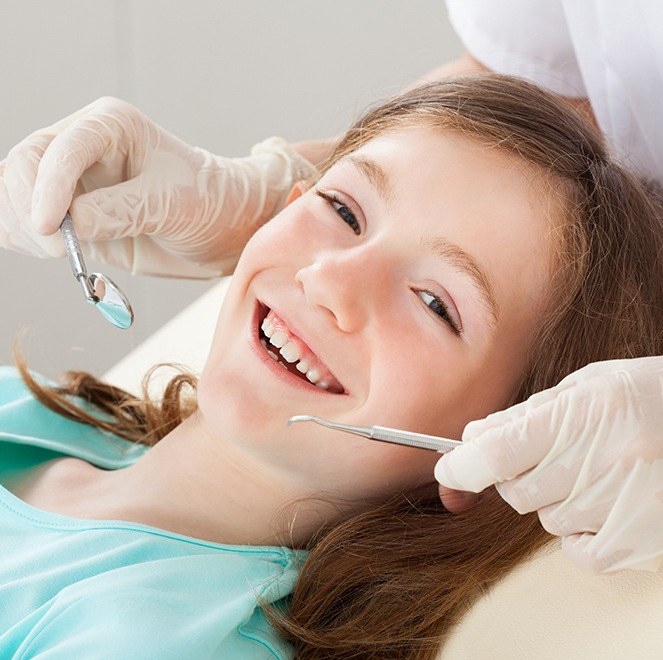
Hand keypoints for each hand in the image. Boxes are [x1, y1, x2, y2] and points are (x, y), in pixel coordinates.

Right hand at [0, 97, 317, 277]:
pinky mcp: (68, 211)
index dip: (47, 188)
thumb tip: (69, 225)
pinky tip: (53, 252)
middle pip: (24, 165)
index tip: (50, 228)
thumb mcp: (171, 203)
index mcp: (110, 125)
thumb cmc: (207, 202)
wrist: (220, 228)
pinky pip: (23, 219)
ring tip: (63, 253)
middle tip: (60, 249)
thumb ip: (120, 211)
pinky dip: (23, 238)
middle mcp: (82, 145)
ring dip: (23, 226)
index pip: (61, 149)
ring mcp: (71, 179)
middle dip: (30, 208)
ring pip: (14, 192)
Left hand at [435, 356, 662, 572]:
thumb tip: (473, 437)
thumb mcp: (588, 387)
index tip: (449, 468)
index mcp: (582, 415)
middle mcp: (600, 463)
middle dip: (518, 473)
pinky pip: (576, 549)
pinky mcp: (639, 542)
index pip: (496, 454)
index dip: (461, 465)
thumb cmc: (650, 395)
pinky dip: (579, 531)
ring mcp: (621, 507)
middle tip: (555, 452)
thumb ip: (526, 414)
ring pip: (545, 517)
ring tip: (597, 470)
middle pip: (515, 490)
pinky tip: (607, 501)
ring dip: (555, 498)